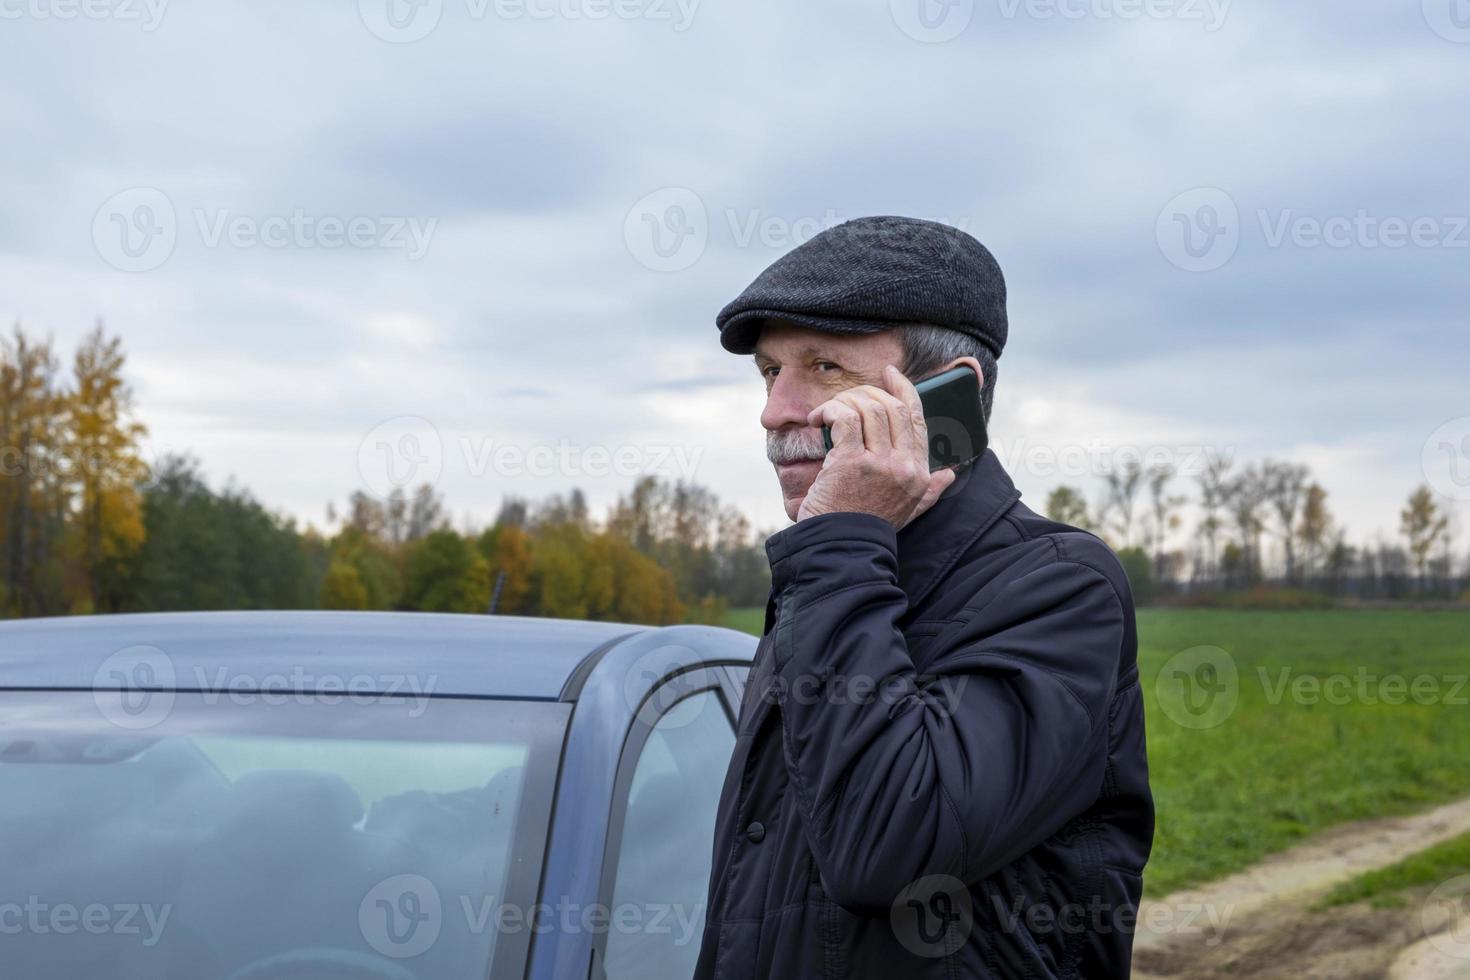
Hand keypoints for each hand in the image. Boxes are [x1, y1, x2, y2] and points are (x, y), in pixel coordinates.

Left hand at [797, 365, 956, 528]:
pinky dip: (829, 411)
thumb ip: (930, 490)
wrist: (841, 549)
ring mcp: (880, 463)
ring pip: (868, 408)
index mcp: (919, 473)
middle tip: (846, 398)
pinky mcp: (851, 462)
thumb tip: (951, 474)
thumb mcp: (908, 510)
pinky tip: (818, 420)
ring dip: (844, 401)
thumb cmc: (867, 527)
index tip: (889, 375)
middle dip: (866, 393)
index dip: (904, 390)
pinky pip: (845, 418)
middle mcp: (905, 466)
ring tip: (827, 413)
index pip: (917, 418)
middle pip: (892, 407)